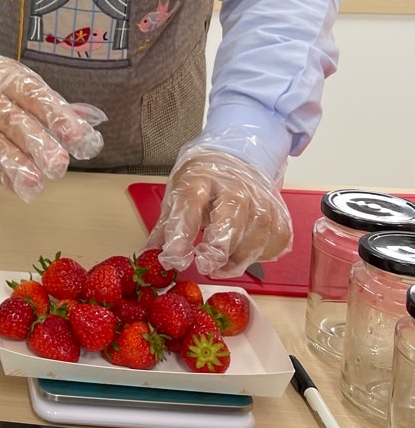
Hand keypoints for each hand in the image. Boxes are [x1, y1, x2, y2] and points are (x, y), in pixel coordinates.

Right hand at [0, 55, 104, 201]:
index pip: (35, 97)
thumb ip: (54, 104)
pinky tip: (21, 188)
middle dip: (37, 143)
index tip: (77, 135)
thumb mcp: (22, 82)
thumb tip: (90, 121)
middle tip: (59, 163)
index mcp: (10, 80)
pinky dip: (2, 175)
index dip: (56, 116)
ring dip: (16, 164)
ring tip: (36, 180)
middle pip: (14, 121)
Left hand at [146, 145, 291, 277]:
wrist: (236, 159)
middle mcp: (234, 186)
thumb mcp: (177, 196)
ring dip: (238, 258)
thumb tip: (149, 257)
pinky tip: (243, 257)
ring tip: (219, 268)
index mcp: (200, 177)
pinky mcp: (278, 213)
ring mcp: (260, 198)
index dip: (181, 233)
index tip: (174, 257)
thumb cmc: (203, 182)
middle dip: (219, 245)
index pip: (189, 202)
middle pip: (232, 214)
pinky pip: (275, 241)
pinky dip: (260, 256)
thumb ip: (166, 228)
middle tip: (204, 266)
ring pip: (257, 233)